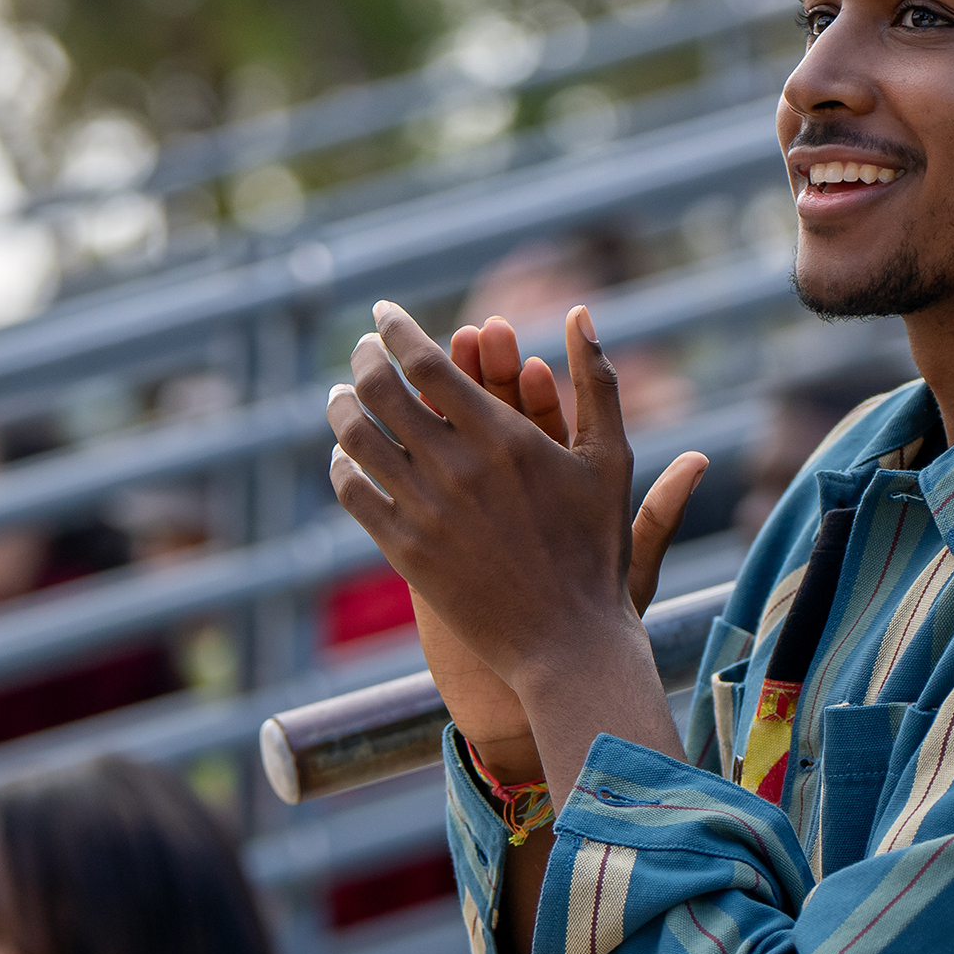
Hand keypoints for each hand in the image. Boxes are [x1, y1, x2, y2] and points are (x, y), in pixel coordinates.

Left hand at [328, 303, 708, 776]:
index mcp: (504, 437)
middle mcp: (458, 470)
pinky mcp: (405, 554)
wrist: (568, 643)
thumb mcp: (611, 459)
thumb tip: (582, 311)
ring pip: (358, 440)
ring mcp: (426, 513)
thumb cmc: (596, 549)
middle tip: (363, 351)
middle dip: (363, 360)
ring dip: (342, 407)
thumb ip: (598, 380)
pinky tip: (347, 458)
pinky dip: (342, 466)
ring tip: (343, 395)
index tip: (382, 314)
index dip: (395, 330)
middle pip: (380, 392)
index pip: (425, 362)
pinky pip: (354, 495)